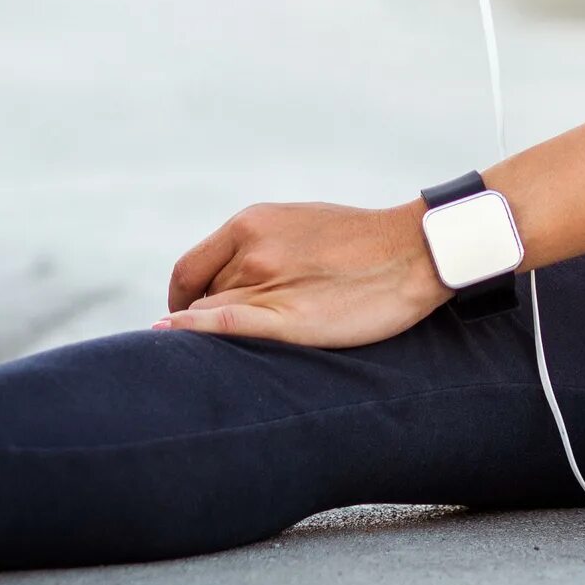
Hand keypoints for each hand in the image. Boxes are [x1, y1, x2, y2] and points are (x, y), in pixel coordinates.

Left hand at [157, 200, 451, 347]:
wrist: (414, 251)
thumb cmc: (361, 242)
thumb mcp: (298, 224)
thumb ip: (256, 246)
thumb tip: (225, 276)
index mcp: (250, 224)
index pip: (189, 270)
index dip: (180, 301)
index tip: (188, 322)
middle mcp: (252, 250)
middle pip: (200, 296)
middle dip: (199, 321)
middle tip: (212, 348)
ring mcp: (269, 282)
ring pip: (211, 315)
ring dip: (209, 335)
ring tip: (221, 361)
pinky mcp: (290, 317)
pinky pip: (227, 325)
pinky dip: (196, 331)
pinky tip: (170, 335)